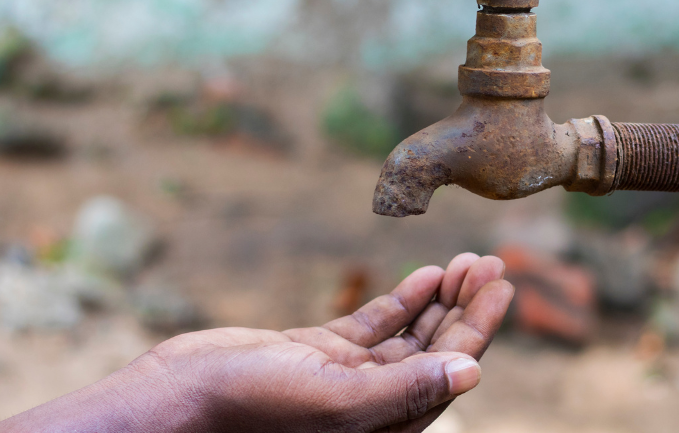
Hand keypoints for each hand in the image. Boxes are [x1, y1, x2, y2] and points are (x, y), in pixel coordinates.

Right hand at [0, 254, 513, 432]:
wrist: (175, 399)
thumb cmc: (248, 409)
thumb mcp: (335, 401)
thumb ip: (405, 389)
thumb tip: (474, 374)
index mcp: (385, 424)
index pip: (450, 369)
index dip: (480, 326)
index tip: (503, 283)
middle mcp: (373, 404)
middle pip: (437, 350)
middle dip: (467, 306)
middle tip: (493, 262)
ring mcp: (346, 377)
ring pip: (410, 335)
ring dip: (440, 299)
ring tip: (466, 263)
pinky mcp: (319, 353)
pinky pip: (375, 326)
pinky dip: (402, 300)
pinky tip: (426, 276)